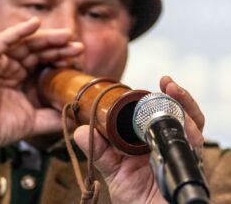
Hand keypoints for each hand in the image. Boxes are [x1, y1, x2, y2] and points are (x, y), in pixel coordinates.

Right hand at [0, 17, 83, 153]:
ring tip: (66, 36)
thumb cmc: (1, 127)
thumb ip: (54, 116)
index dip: (60, 57)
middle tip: (78, 47)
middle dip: (59, 46)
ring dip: (46, 37)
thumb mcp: (35, 121)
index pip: (44, 61)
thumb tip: (78, 118)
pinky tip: (35, 23)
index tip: (79, 59)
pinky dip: (18, 31)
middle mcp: (12, 67)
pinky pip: (2, 41)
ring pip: (24, 43)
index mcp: (22, 78)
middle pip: (38, 50)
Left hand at [74, 76, 204, 203]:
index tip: (159, 82)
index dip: (161, 96)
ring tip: (174, 91)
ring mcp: (181, 153)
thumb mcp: (114, 172)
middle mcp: (170, 143)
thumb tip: (79, 131)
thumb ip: (100, 152)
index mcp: (152, 140)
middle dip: (177, 95)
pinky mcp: (191, 166)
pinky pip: (195, 146)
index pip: (161, 113)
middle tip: (167, 83)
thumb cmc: (135, 197)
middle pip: (180, 113)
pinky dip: (191, 130)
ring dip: (185, 105)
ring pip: (193, 124)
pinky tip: (184, 122)